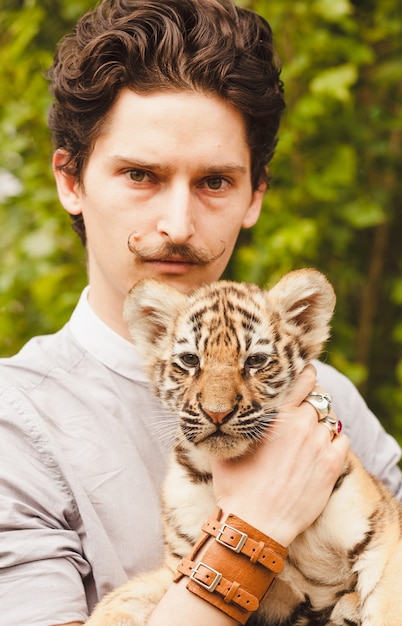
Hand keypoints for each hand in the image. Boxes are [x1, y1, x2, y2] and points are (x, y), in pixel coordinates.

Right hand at [210, 365, 348, 546]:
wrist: (255, 524)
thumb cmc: (235, 487)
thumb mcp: (225, 448)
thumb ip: (227, 424)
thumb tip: (216, 409)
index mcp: (277, 416)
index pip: (303, 380)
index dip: (306, 374)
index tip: (304, 376)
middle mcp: (301, 425)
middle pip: (319, 398)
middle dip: (312, 401)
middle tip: (303, 411)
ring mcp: (319, 445)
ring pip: (330, 419)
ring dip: (321, 422)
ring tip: (310, 434)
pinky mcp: (332, 466)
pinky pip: (341, 440)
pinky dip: (333, 441)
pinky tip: (321, 450)